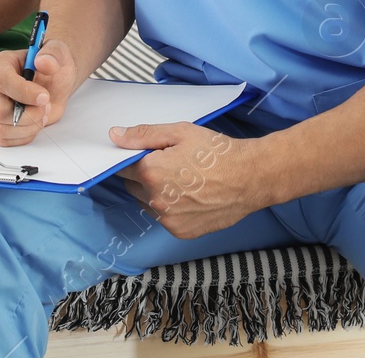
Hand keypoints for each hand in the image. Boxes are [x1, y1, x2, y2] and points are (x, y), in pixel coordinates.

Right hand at [0, 38, 80, 146]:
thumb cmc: (50, 67)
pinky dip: (25, 135)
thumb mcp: (57, 52)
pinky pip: (4, 140)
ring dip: (30, 126)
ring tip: (41, 112)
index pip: (1, 80)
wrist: (52, 83)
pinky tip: (34, 122)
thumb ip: (52, 54)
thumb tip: (43, 62)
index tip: (44, 96)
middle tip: (46, 104)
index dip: (23, 92)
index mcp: (0, 64)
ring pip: (2, 129)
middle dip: (30, 114)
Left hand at [113, 123, 266, 238]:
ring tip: (182, 179)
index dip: (132, 158)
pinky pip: (163, 218)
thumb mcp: (180, 132)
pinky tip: (189, 195)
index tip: (146, 155)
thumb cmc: (218, 152)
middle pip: (133, 185)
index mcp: (151, 172)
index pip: (122, 167)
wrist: (250, 178)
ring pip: (147, 203)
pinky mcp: (180, 232)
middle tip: (169, 164)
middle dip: (144, 175)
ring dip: (155, 192)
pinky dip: (170, 208)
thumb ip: (143, 135)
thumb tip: (115, 136)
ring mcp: (168, 219)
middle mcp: (155, 200)